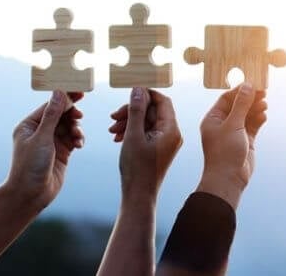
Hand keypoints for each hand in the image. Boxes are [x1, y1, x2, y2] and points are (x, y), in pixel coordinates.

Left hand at [5, 91, 84, 210]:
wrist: (31, 195)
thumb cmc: (30, 166)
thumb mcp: (42, 137)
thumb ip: (53, 114)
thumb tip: (59, 92)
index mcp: (29, 125)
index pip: (50, 105)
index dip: (65, 98)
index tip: (80, 91)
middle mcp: (40, 131)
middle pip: (61, 114)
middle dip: (72, 114)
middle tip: (80, 114)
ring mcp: (51, 141)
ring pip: (70, 126)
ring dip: (76, 129)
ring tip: (77, 137)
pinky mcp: (62, 151)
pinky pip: (74, 138)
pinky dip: (78, 139)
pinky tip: (79, 145)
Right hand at [109, 88, 182, 202]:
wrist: (138, 195)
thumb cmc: (137, 168)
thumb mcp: (133, 135)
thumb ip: (136, 111)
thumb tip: (138, 90)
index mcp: (172, 129)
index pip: (162, 101)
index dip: (146, 95)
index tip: (128, 94)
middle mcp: (173, 133)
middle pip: (153, 111)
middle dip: (132, 111)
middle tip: (113, 117)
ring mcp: (166, 141)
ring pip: (147, 121)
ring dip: (129, 121)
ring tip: (112, 130)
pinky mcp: (159, 147)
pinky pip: (146, 132)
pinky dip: (132, 131)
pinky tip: (117, 137)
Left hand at [197, 82, 267, 209]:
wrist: (228, 179)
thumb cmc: (224, 152)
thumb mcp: (233, 124)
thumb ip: (242, 105)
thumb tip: (248, 85)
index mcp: (213, 118)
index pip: (227, 98)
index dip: (240, 90)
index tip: (254, 83)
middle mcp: (223, 124)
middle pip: (238, 105)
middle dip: (250, 98)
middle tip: (264, 91)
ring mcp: (235, 132)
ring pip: (247, 115)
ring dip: (256, 108)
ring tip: (265, 103)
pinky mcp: (245, 141)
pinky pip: (253, 125)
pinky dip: (258, 119)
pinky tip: (264, 116)